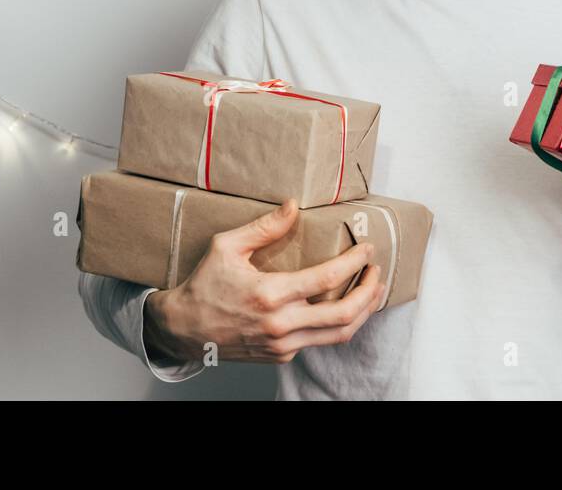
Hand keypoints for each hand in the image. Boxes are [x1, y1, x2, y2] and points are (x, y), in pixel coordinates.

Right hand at [144, 199, 385, 364]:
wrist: (184, 330)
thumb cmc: (204, 285)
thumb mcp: (226, 247)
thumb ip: (264, 227)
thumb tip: (293, 206)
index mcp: (270, 294)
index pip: (327, 278)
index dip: (355, 262)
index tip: (367, 249)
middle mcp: (280, 324)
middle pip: (344, 314)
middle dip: (369, 291)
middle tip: (377, 272)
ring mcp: (282, 345)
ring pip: (338, 334)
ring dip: (362, 312)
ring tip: (372, 291)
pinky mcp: (280, 356)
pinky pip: (318, 341)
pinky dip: (337, 324)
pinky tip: (342, 307)